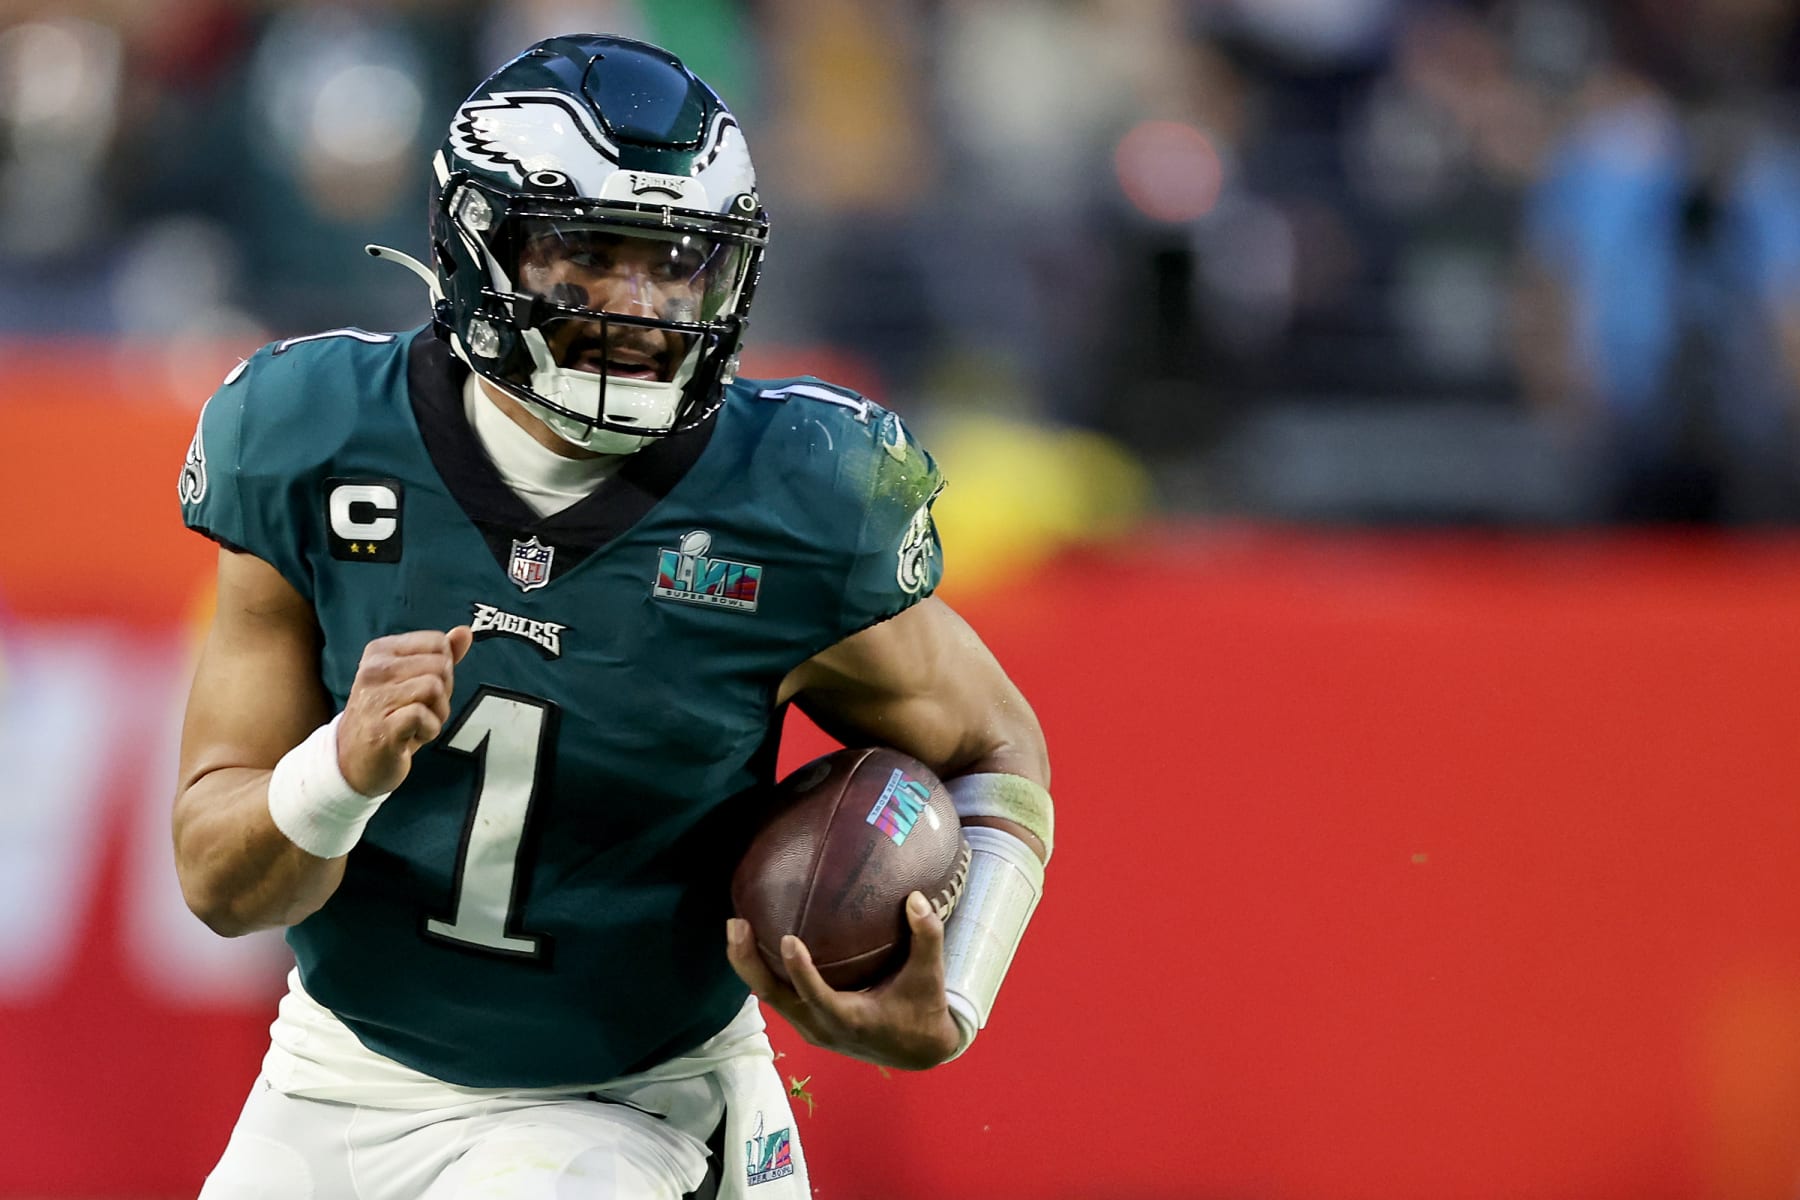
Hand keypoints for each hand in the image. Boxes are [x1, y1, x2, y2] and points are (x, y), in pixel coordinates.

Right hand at [336, 627, 472, 794]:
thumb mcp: (413, 681)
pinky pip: (425, 715)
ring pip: (435, 688)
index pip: (438, 643)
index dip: (443, 670)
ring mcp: (375, 698)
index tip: (422, 690)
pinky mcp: (382, 727)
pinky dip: (429, 730)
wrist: (352, 762)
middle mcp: (374, 669)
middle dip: (443, 693)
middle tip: (420, 711)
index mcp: (380, 651)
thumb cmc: (390, 718)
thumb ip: (441, 655)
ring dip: (437, 714)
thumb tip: (465, 631)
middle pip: (441, 666)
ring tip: (416, 724)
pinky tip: (412, 738)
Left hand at [726, 891, 962, 1070]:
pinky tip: (756, 943)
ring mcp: (810, 1028)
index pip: (817, 996)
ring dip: (749, 966)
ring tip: (736, 927)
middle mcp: (822, 1027)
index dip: (800, 971)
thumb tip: (915, 898)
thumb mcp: (929, 976)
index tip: (787, 940)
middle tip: (736, 924)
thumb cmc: (922, 1011)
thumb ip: (926, 937)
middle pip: (774, 997)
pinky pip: (778, 997)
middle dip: (750, 962)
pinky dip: (763, 972)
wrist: (918, 1051)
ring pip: (770, 997)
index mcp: (850, 1019)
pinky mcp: (808, 1023)